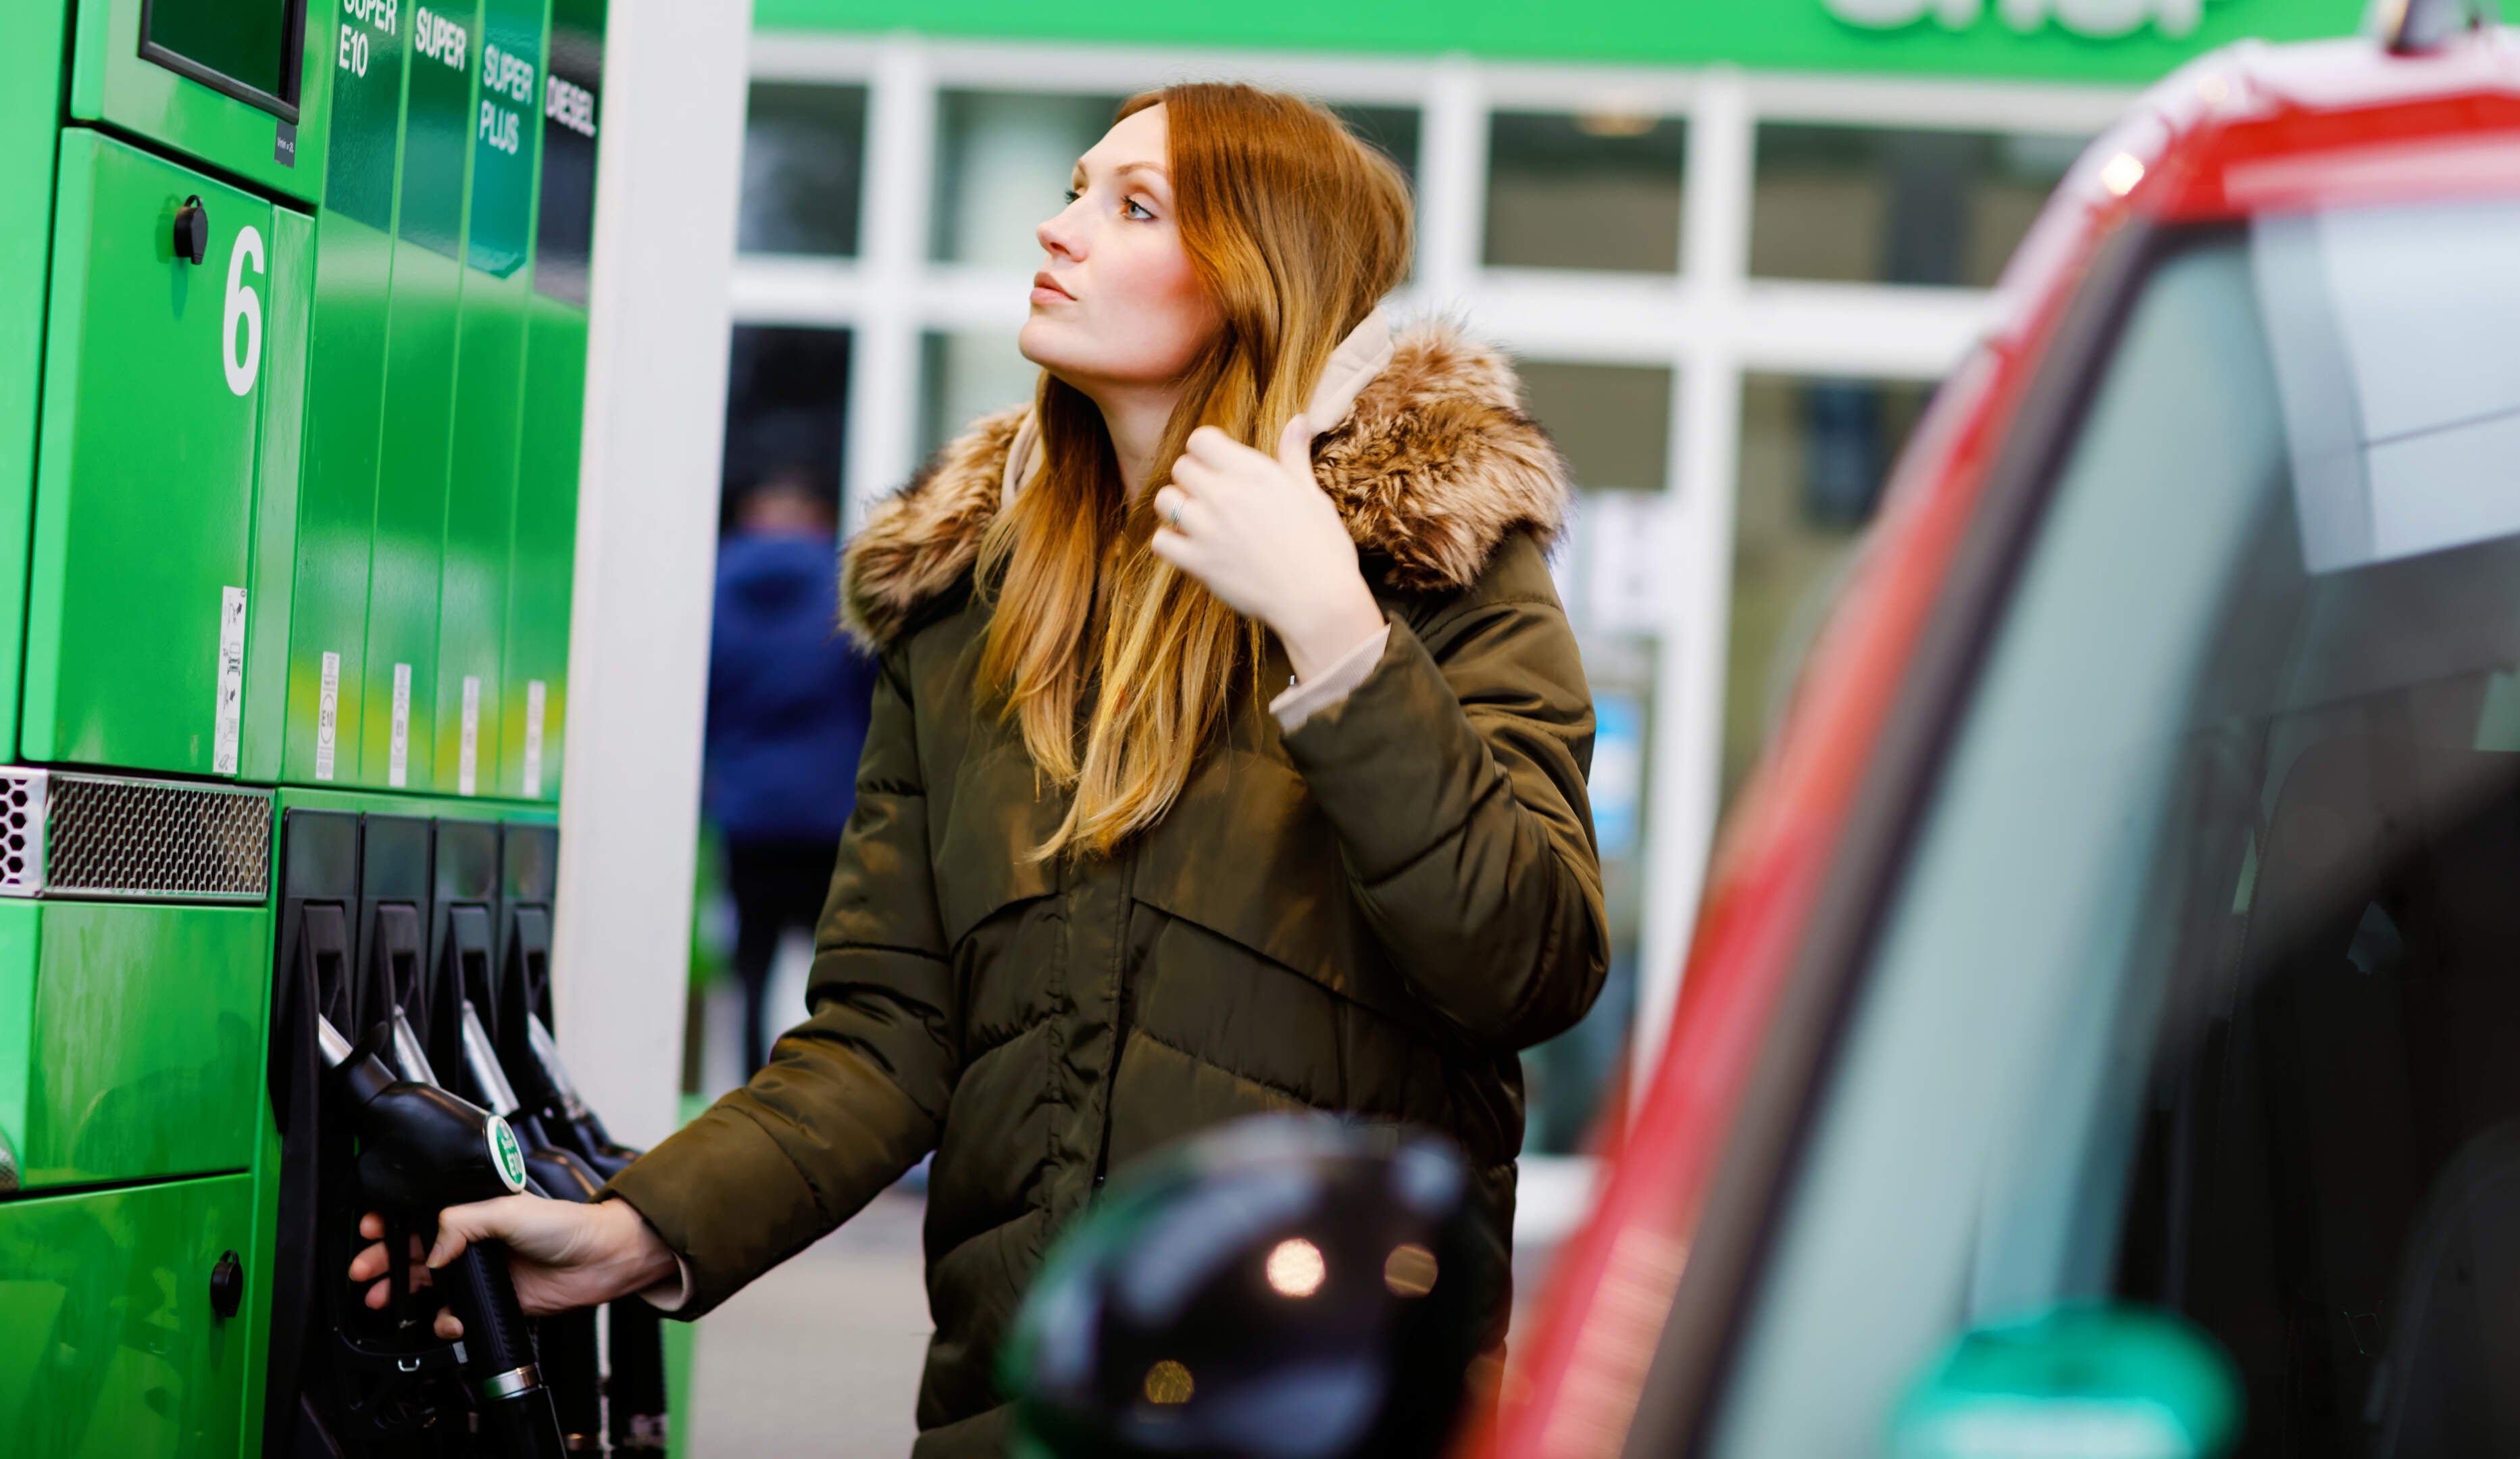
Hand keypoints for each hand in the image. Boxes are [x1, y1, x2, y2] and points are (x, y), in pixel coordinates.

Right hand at [347, 1195, 677, 1339]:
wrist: (601, 1262)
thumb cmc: (566, 1225)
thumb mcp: (508, 1209)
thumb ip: (462, 1223)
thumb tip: (432, 1250)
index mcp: (473, 1210)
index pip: (421, 1215)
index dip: (391, 1223)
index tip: (368, 1231)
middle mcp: (473, 1241)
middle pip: (414, 1252)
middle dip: (383, 1262)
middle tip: (364, 1273)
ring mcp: (482, 1273)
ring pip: (427, 1285)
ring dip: (402, 1294)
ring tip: (383, 1301)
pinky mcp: (494, 1301)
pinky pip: (455, 1315)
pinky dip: (445, 1321)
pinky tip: (449, 1320)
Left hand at [1152, 417, 1385, 683]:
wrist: (1319, 600)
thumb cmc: (1323, 548)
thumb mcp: (1312, 495)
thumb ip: (1294, 456)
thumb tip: (1298, 421)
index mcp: (1253, 473)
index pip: (1200, 439)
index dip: (1207, 449)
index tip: (1219, 464)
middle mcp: (1225, 495)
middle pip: (1181, 467)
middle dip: (1193, 477)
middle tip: (1211, 495)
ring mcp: (1207, 530)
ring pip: (1164, 500)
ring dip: (1176, 505)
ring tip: (1196, 518)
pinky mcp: (1198, 563)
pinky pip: (1160, 541)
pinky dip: (1169, 541)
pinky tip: (1189, 545)